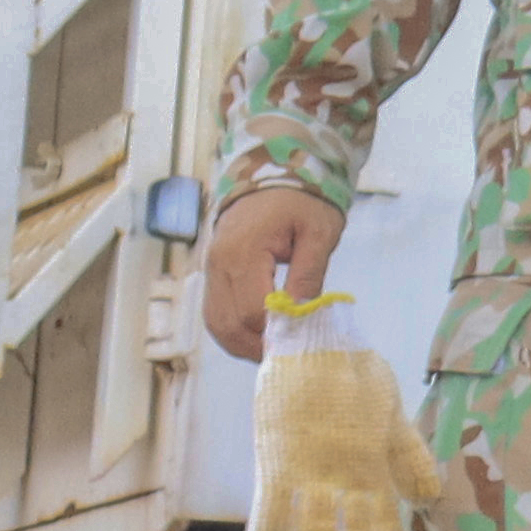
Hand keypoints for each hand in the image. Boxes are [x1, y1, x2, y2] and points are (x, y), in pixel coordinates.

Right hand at [200, 187, 345, 361]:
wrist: (272, 172)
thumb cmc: (302, 201)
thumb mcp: (318, 233)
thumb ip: (309, 274)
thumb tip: (304, 315)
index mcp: (244, 252)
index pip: (254, 310)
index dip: (276, 334)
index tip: (302, 348)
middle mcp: (219, 264)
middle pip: (229, 323)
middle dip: (258, 346)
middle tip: (290, 357)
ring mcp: (211, 270)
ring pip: (217, 323)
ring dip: (243, 344)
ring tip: (275, 351)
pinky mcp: (213, 273)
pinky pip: (216, 313)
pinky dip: (234, 332)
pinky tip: (260, 337)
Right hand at [244, 295, 455, 530]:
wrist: (316, 339)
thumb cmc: (355, 375)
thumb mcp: (392, 416)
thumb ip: (408, 458)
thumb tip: (430, 496)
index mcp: (374, 469)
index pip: (386, 530)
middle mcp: (344, 477)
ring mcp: (308, 470)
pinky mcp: (274, 458)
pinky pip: (267, 505)